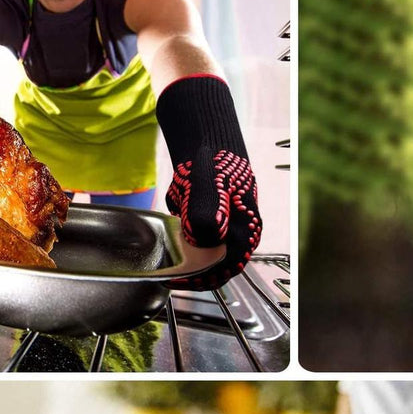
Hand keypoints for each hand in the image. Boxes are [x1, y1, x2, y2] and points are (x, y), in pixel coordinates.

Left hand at [156, 74, 261, 287]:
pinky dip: (181, 217)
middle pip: (210, 262)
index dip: (198, 280)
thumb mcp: (207, 185)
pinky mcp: (214, 214)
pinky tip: (180, 197)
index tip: (173, 279)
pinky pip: (192, 228)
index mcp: (245, 233)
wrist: (210, 133)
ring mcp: (227, 225)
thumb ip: (206, 214)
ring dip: (183, 234)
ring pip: (199, 245)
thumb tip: (205, 239)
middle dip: (187, 252)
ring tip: (180, 205)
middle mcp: (239, 233)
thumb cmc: (214, 159)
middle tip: (167, 243)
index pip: (223, 271)